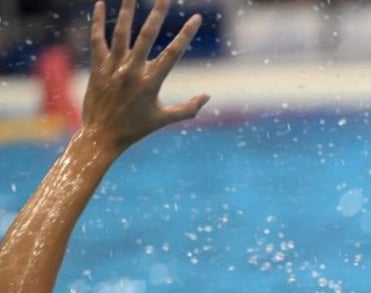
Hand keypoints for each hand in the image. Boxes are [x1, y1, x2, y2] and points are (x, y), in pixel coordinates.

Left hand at [80, 0, 209, 154]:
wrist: (102, 136)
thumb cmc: (135, 129)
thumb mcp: (164, 120)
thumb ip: (188, 108)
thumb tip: (208, 96)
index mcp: (151, 82)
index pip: (173, 53)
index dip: (186, 34)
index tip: (196, 18)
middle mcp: (132, 71)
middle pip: (147, 36)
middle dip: (157, 14)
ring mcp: (113, 68)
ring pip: (121, 33)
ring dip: (127, 11)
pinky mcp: (97, 68)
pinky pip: (98, 40)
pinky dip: (98, 22)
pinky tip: (100, 5)